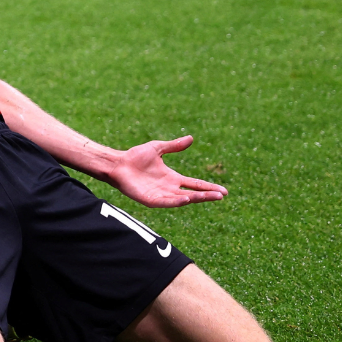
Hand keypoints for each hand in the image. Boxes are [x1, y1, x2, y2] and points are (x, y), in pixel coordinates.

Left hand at [106, 135, 227, 207]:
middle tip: (222, 195)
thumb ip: (174, 146)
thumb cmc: (135, 156)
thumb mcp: (158, 148)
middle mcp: (169, 188)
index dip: (208, 187)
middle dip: (207, 195)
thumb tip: (191, 138)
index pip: (195, 184)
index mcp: (173, 178)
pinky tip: (186, 199)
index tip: (223, 191)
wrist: (118, 163)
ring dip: (196, 198)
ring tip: (210, 196)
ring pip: (182, 199)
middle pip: (193, 193)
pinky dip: (176, 202)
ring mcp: (160, 195)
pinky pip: (166, 203)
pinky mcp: (150, 200)